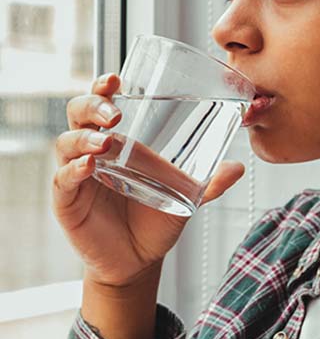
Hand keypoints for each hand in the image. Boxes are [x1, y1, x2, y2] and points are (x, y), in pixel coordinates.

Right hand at [52, 73, 244, 286]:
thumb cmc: (154, 220)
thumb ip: (209, 183)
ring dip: (84, 138)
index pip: (103, 104)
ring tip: (105, 142)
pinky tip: (88, 167)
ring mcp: (77, 176)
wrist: (139, 260)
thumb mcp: (185, 197)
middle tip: (115, 115)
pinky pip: (63, 180)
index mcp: (119, 141)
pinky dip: (73, 171)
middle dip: (92, 106)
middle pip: (78, 114)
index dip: (104, 87)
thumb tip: (238, 168)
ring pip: (67, 143)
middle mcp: (93, 152)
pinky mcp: (68, 203)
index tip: (116, 78)